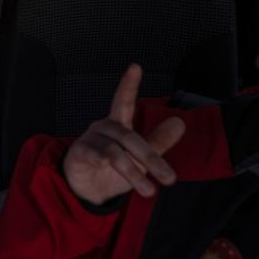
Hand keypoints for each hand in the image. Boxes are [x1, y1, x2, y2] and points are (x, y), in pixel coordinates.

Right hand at [62, 64, 185, 205]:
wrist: (89, 191)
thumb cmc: (114, 169)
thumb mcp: (140, 158)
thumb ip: (159, 141)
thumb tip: (180, 123)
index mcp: (119, 124)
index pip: (124, 102)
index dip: (129, 85)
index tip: (135, 67)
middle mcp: (104, 128)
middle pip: (129, 138)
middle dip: (151, 158)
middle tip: (170, 178)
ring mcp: (90, 140)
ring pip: (115, 153)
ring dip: (134, 172)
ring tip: (149, 191)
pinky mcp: (79, 154)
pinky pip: (92, 155)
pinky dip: (101, 160)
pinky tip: (106, 165)